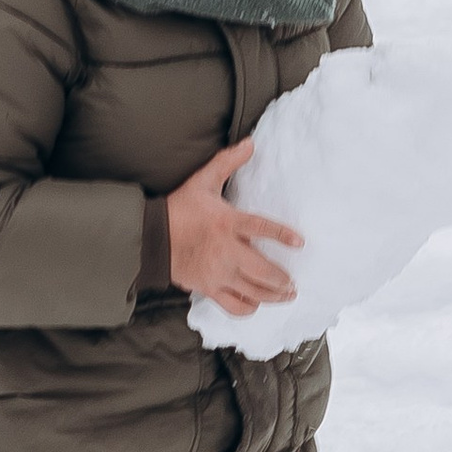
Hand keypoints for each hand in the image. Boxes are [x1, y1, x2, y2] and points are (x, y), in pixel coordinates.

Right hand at [166, 140, 301, 315]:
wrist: (151, 237)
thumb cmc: (178, 209)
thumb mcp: (202, 181)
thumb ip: (227, 162)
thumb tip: (250, 143)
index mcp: (227, 223)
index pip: (261, 228)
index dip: (282, 236)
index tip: (300, 243)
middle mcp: (226, 251)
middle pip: (263, 271)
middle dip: (282, 279)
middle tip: (293, 282)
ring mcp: (217, 273)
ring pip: (253, 291)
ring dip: (274, 296)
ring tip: (287, 294)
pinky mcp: (208, 288)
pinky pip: (234, 305)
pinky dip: (249, 308)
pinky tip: (257, 304)